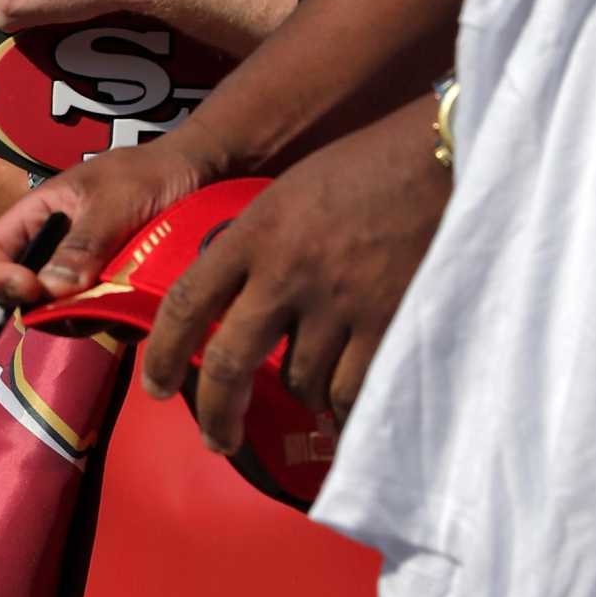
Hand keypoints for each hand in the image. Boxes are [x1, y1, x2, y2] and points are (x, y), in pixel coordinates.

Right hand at [0, 120, 229, 303]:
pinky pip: (104, 321)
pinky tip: (148, 302)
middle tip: (92, 302)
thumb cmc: (152, 173)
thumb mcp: (115, 201)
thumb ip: (83, 243)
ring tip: (128, 296)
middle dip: (51, 309)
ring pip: (65, 315)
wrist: (202, 175)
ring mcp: (82, 275)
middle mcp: (53, 250)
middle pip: (25, 297)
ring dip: (92, 315)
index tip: (31, 289)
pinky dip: (122, 320)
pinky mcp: (112, 293)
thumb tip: (50, 291)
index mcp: (37, 217)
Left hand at [136, 98, 448, 454]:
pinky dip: (344, 407)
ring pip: (299, 382)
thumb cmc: (361, 169)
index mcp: (253, 235)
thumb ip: (254, 248)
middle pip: (229, 365)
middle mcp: (286, 273)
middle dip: (216, 414)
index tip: (157, 387)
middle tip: (217, 438)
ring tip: (311, 389)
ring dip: (300, 394)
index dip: (162, 354)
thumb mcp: (285, 195)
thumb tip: (228, 307)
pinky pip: (352, 392)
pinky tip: (345, 406)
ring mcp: (338, 303)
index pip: (185, 304)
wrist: (439, 158)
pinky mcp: (388, 324)